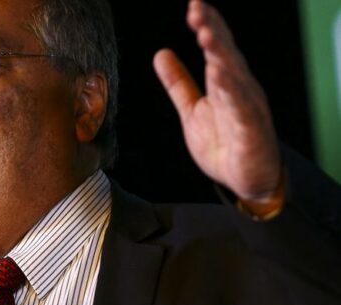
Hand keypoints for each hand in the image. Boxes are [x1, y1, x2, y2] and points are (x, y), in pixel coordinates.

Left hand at [153, 0, 282, 203]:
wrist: (248, 180)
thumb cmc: (225, 143)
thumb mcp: (192, 110)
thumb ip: (178, 83)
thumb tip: (161, 53)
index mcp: (225, 83)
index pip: (216, 48)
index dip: (207, 26)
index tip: (194, 6)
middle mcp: (239, 90)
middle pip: (226, 55)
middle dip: (212, 31)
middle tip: (197, 10)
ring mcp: (246, 109)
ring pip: (234, 77)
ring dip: (220, 55)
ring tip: (205, 35)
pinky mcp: (250, 132)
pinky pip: (241, 109)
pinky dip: (231, 91)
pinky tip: (219, 75)